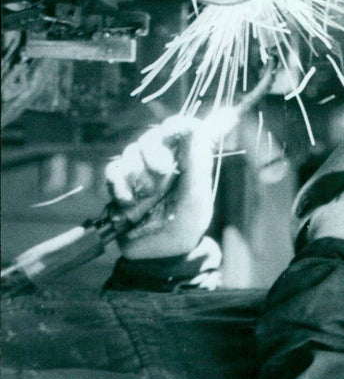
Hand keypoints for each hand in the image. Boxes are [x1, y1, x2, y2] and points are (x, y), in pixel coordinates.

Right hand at [105, 115, 214, 259]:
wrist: (159, 254)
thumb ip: (196, 161)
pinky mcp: (121, 185)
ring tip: (147, 199)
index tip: (172, 129)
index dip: (176, 125)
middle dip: (154, 153)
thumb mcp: (196, 194)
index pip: (182, 128)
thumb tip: (196, 129)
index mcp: (187, 159)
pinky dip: (119, 186)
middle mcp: (164, 160)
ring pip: (130, 152)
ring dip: (137, 175)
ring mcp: (141, 172)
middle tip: (163, 173)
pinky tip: (129, 204)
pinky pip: (113, 171)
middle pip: (152, 136)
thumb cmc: (186, 223)